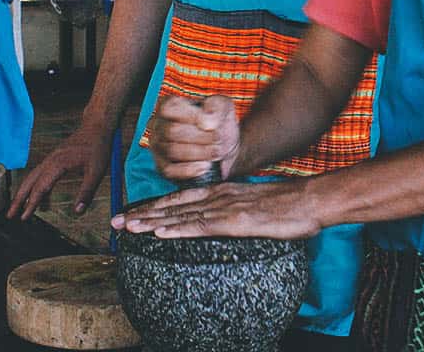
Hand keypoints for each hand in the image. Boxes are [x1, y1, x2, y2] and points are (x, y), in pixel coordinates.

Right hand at [7, 126, 112, 219]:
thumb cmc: (98, 146)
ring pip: (33, 178)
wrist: (97, 126)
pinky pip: (42, 175)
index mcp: (58, 164)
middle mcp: (50, 160)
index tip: (24, 218)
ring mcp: (51, 159)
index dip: (31, 204)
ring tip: (20, 211)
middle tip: (9, 215)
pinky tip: (43, 201)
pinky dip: (39, 188)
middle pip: (29, 182)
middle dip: (18, 199)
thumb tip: (78, 211)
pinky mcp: (55, 159)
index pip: (40, 188)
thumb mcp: (96, 172)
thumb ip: (86, 192)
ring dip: (25, 194)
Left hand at [110, 178, 319, 239]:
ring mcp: (225, 208)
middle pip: (173, 204)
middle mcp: (218, 196)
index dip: (155, 206)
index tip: (132, 212)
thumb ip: (235, 209)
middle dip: (142, 213)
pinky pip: (201, 226)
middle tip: (114, 222)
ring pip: (181, 214)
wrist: (310, 200)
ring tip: (127, 227)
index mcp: (222, 191)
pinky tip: (160, 232)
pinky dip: (178, 228)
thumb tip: (223, 219)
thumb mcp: (254, 204)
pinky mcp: (234, 221)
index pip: (181, 198)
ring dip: (151, 221)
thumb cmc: (287, 205)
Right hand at [146, 94, 239, 183]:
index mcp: (169, 105)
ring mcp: (157, 146)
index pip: (169, 107)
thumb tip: (206, 123)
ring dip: (199, 153)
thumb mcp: (224, 107)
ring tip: (215, 152)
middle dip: (200, 137)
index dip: (192, 116)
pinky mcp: (161, 167)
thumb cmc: (218, 123)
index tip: (212, 125)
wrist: (222, 147)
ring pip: (172, 150)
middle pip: (172, 131)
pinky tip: (206, 166)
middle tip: (218, 140)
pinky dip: (191, 169)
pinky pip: (169, 170)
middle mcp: (157, 124)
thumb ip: (217, 107)